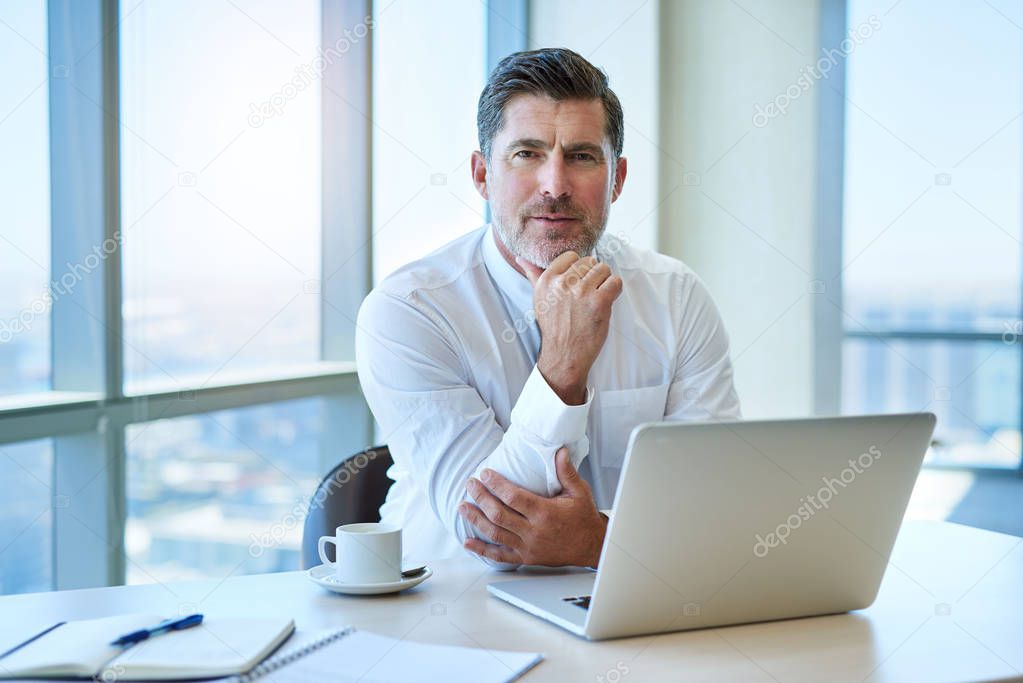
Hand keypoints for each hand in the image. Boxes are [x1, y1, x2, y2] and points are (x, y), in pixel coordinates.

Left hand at [459, 447, 608, 566]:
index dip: (496, 484)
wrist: (592, 547)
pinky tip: (468, 543)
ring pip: (495, 533)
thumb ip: (566, 472)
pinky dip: (482, 550)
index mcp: (545, 513)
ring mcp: (528, 547)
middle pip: (499, 514)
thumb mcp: (580, 492)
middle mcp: (534, 531)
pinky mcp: (526, 558)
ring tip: (463, 506)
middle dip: (481, 497)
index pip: (513, 497)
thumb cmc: (584, 518)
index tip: (485, 473)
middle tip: (470, 484)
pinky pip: (500, 556)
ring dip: (476, 519)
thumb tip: (559, 450)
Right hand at [517, 251, 622, 405]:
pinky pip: (615, 282)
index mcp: (547, 280)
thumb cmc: (554, 326)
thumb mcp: (539, 298)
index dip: (578, 269)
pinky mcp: (599, 302)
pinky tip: (606, 301)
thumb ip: (533, 275)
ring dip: (605, 282)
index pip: (571, 256)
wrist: (564, 354)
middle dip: (592, 276)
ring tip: (597, 297)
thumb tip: (520, 258)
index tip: (577, 284)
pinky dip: (615, 290)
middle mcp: (563, 283)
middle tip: (588, 294)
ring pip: (604, 269)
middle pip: (589, 262)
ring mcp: (582, 291)